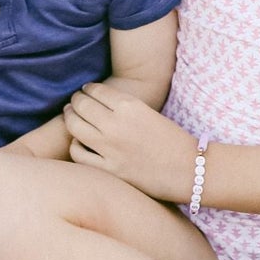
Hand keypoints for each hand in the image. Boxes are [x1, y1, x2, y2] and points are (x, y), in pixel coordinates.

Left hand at [62, 85, 197, 203]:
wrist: (189, 169)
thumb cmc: (171, 140)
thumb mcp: (147, 112)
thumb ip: (122, 107)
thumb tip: (95, 102)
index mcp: (130, 106)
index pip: (96, 90)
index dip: (87, 89)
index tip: (84, 90)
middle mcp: (116, 124)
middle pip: (82, 106)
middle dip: (75, 101)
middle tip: (73, 102)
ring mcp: (110, 148)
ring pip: (75, 127)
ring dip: (70, 118)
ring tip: (70, 116)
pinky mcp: (109, 170)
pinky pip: (79, 154)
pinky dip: (75, 146)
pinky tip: (78, 143)